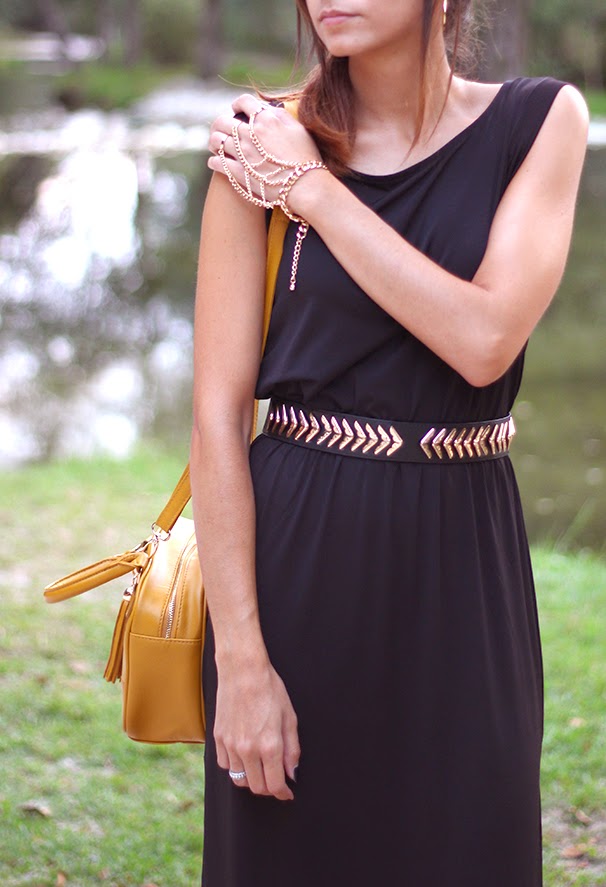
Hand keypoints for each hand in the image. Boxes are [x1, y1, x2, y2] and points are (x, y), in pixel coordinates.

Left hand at [207, 93, 322, 205]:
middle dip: (221, 123)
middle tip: (223, 129)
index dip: (238, 104)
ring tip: (217, 145)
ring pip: (215, 140)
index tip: (237, 110)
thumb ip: (281, 116)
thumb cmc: (306, 158)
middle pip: (223, 120)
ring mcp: (242, 153)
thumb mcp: (298, 129)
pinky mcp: (238, 173)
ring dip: (214, 141)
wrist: (305, 186)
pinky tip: (216, 162)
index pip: (244, 102)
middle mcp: (250, 134)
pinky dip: (214, 161)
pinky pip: (216, 162)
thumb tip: (268, 109)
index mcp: (266, 120)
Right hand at [214, 656, 300, 800]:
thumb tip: (292, 773)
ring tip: (261, 769)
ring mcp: (230, 745)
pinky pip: (225, 765)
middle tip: (276, 781)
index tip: (288, 792)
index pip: (275, 785)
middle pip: (257, 787)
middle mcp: (248, 750)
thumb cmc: (269, 689)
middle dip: (269, 789)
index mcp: (269, 746)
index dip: (283, 793)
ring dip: (252, 780)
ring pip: (239, 780)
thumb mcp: (290, 717)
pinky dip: (236, 766)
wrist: (243, 670)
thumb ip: (292, 749)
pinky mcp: (218, 738)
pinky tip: (244, 756)